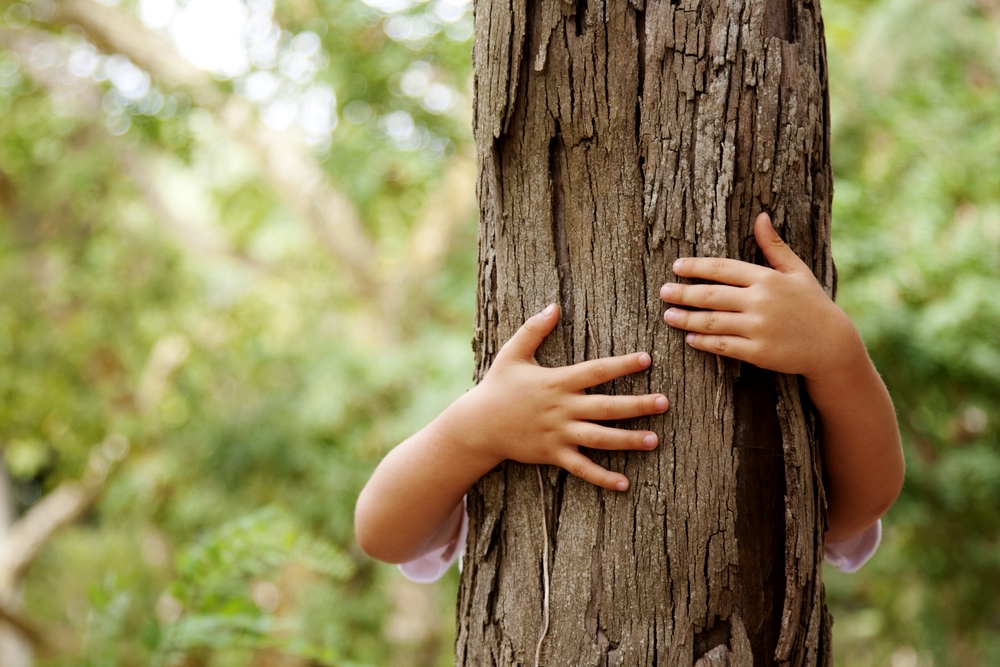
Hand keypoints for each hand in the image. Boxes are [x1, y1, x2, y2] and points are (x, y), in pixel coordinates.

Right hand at [454, 304, 668, 491]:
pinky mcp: (552, 455)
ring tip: (654, 440)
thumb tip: (553, 306)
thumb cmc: (497, 387)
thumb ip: (533, 329)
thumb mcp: (512, 354)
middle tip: (664, 402)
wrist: (477, 425)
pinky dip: (602, 478)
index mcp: (556, 381)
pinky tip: (625, 483)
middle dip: (637, 405)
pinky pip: (581, 468)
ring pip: (600, 438)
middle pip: (606, 406)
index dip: (622, 365)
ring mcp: (558, 434)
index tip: (646, 359)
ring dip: (628, 440)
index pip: (596, 371)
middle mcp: (561, 408)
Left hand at [659, 212, 859, 379]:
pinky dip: (703, 342)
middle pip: (711, 295)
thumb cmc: (812, 304)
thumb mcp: (797, 271)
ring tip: (668, 316)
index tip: (677, 267)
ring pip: (712, 321)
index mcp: (767, 278)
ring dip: (686, 319)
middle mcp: (760, 302)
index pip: (722, 269)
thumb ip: (774, 246)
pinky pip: (723, 345)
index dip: (696, 267)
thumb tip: (761, 216)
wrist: (832, 345)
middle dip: (683, 293)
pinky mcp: (758, 352)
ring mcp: (758, 328)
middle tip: (663, 292)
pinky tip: (690, 339)